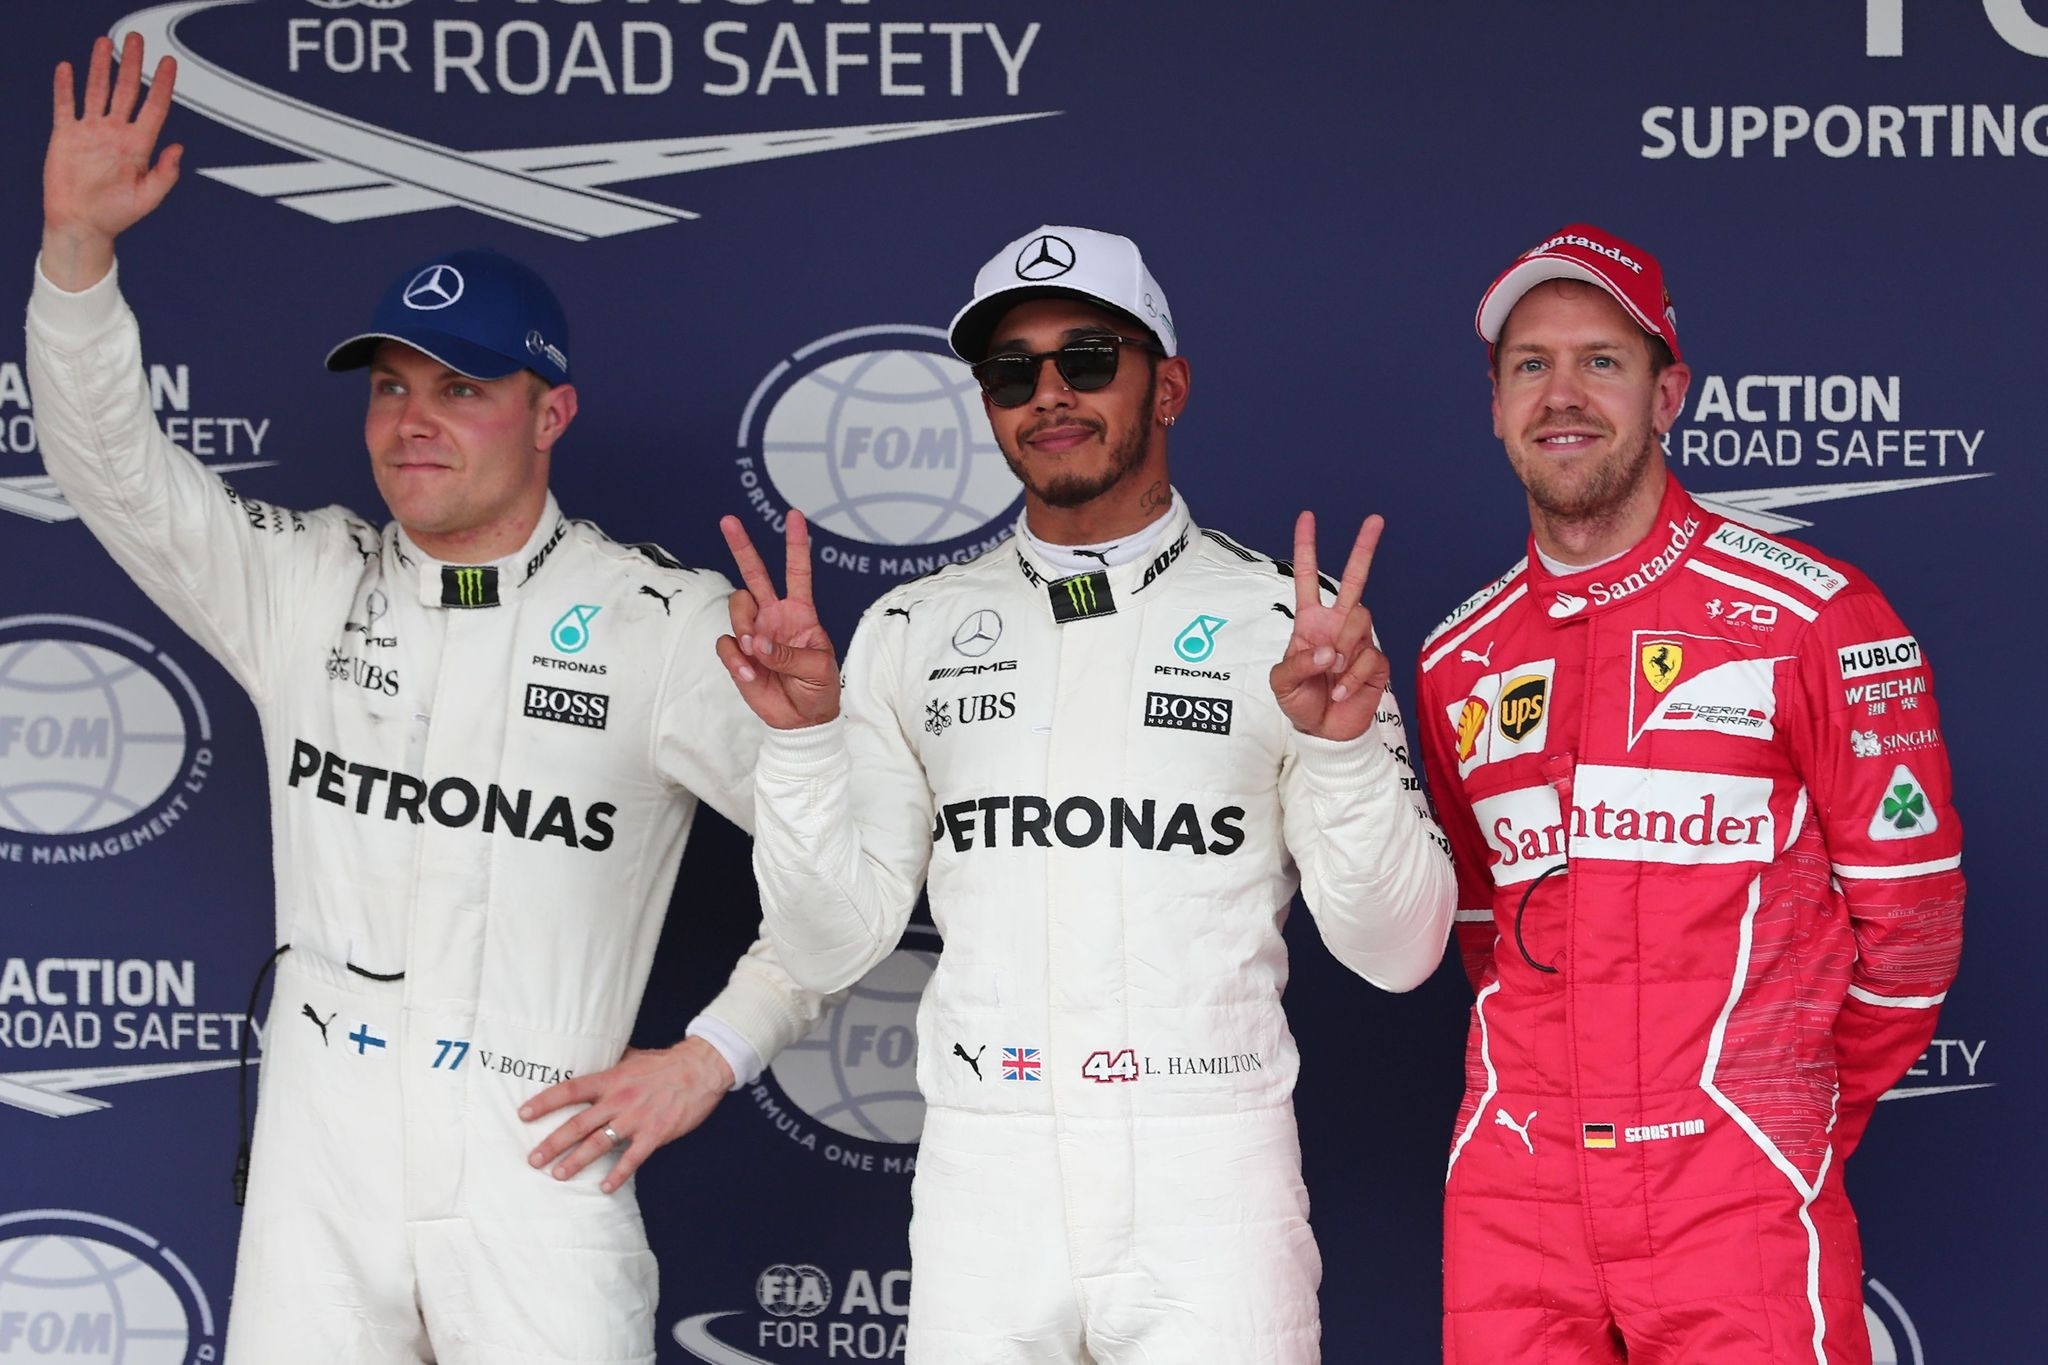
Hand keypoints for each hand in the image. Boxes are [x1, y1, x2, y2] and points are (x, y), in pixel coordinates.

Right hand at [44, 33, 181, 290]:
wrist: (82, 225)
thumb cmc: (116, 215)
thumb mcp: (148, 198)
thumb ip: (165, 174)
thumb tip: (179, 148)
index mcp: (139, 146)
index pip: (154, 107)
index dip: (162, 85)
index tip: (168, 63)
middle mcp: (116, 133)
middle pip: (126, 90)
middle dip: (132, 64)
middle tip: (136, 40)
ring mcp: (91, 132)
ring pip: (97, 91)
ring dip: (100, 67)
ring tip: (105, 43)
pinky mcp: (66, 135)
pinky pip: (65, 106)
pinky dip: (65, 87)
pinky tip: (68, 68)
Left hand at [520, 1037, 735, 1194]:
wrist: (701, 1069)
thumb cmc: (665, 1063)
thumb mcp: (633, 1057)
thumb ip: (610, 1062)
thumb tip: (589, 1055)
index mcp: (611, 1079)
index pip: (570, 1090)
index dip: (545, 1102)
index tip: (523, 1114)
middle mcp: (618, 1100)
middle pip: (578, 1123)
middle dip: (553, 1143)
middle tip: (533, 1159)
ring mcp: (636, 1118)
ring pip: (599, 1143)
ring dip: (577, 1161)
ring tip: (558, 1175)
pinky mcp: (655, 1134)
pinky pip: (632, 1158)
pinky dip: (618, 1174)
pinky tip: (604, 1187)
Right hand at [716, 511, 841, 728]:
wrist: (802, 721)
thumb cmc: (818, 689)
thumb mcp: (817, 669)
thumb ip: (788, 654)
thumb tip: (757, 642)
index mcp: (801, 613)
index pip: (797, 572)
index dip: (796, 545)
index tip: (794, 516)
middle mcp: (774, 616)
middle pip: (754, 574)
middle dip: (742, 546)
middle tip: (728, 520)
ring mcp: (754, 633)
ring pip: (737, 608)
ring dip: (745, 628)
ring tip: (758, 655)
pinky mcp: (739, 655)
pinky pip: (726, 644)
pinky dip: (737, 659)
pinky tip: (751, 674)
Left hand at [1268, 511, 1390, 741]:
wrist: (1324, 732)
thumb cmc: (1300, 702)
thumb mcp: (1283, 682)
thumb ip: (1300, 663)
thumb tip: (1329, 651)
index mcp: (1310, 621)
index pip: (1307, 578)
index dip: (1307, 548)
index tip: (1307, 517)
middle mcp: (1337, 624)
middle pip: (1355, 580)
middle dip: (1364, 549)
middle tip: (1375, 520)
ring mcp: (1359, 641)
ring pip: (1361, 618)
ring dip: (1345, 647)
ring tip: (1333, 674)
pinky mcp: (1377, 662)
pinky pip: (1370, 657)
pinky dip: (1352, 677)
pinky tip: (1342, 692)